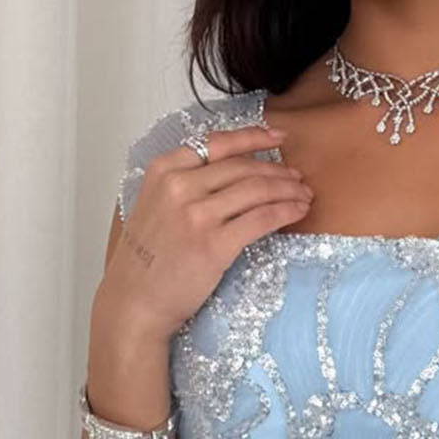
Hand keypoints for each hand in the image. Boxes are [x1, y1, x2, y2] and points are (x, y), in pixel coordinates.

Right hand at [98, 126, 313, 344]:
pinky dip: (285, 212)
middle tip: (298, 178)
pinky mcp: (215, 244)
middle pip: (242, 167)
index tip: (277, 138)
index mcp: (164, 170)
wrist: (135, 302)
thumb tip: (227, 174)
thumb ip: (183, 184)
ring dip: (287, 190)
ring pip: (256, 189)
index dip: (253, 137)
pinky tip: (298, 212)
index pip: (218, 143)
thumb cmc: (146, 262)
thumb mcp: (154, 206)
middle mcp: (180, 185)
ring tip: (304, 195)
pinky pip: (261, 218)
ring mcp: (198, 214)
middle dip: (278, 171)